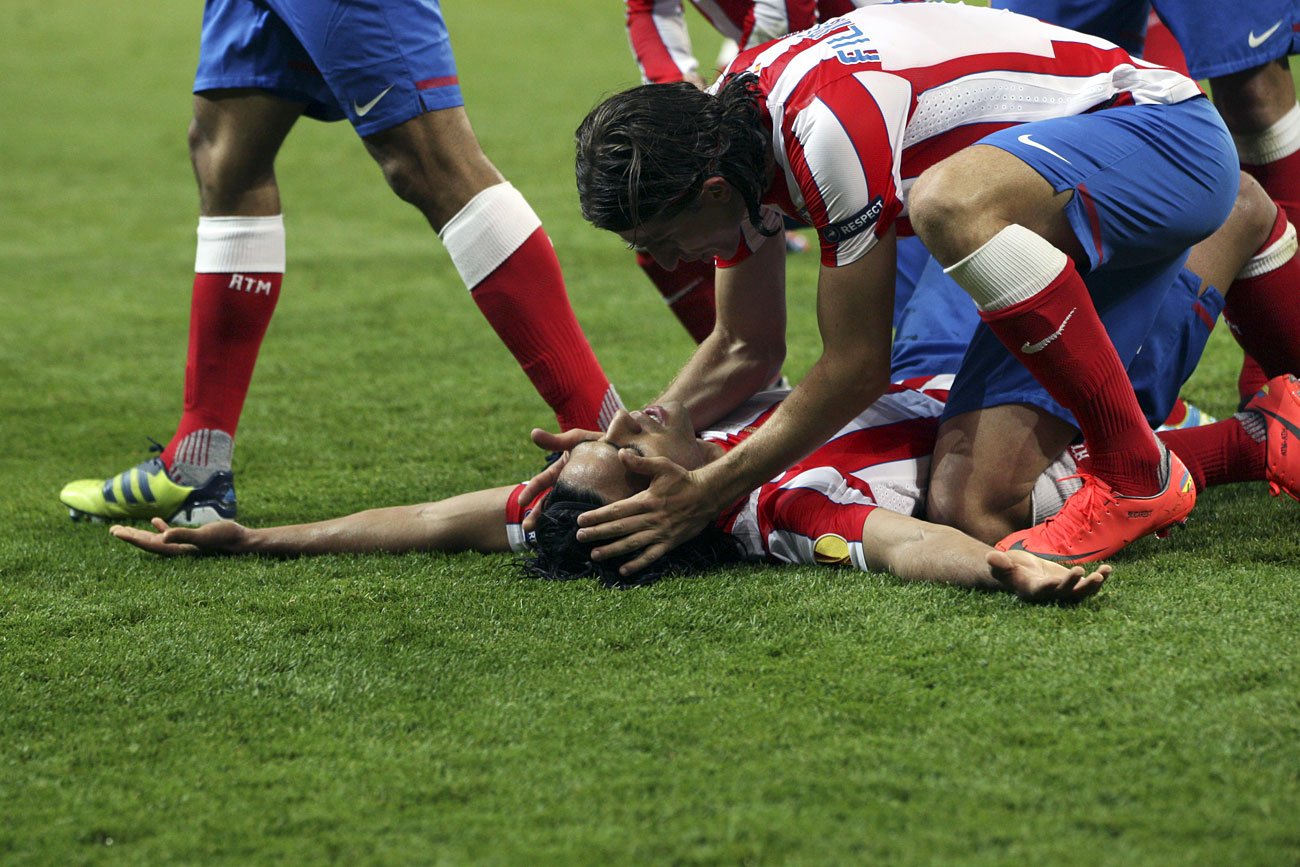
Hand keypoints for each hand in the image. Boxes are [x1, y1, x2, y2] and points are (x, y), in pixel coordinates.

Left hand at [109, 517, 249, 555]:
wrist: (241, 540)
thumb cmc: (224, 538)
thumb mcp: (204, 535)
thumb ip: (183, 536)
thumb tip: (163, 536)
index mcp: (177, 549)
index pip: (149, 544)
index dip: (132, 538)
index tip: (116, 532)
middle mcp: (177, 548)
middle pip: (148, 543)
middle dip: (131, 537)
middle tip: (113, 531)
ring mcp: (183, 544)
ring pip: (156, 539)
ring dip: (141, 534)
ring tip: (125, 530)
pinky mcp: (191, 538)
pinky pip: (171, 533)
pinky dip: (160, 528)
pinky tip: (154, 521)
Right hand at [518, 427, 602, 533]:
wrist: (627, 446)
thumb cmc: (599, 439)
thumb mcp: (578, 438)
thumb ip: (556, 440)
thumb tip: (532, 433)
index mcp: (561, 471)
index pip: (542, 482)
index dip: (531, 491)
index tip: (521, 502)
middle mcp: (570, 485)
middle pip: (550, 502)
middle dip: (537, 515)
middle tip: (527, 528)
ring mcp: (584, 495)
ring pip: (566, 513)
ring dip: (555, 525)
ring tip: (546, 538)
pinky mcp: (599, 504)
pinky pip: (589, 517)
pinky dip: (583, 527)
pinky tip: (578, 538)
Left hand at [575, 451, 724, 575]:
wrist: (708, 495)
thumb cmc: (683, 479)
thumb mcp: (663, 466)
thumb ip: (640, 463)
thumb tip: (622, 453)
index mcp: (647, 500)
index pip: (617, 510)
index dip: (598, 516)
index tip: (581, 520)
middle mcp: (651, 518)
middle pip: (620, 528)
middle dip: (598, 533)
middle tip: (579, 537)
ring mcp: (661, 533)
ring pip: (632, 544)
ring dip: (612, 550)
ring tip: (595, 554)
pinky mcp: (670, 543)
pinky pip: (651, 556)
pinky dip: (637, 564)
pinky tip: (623, 570)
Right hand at [987, 549, 1108, 602]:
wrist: (1020, 570)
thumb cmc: (1009, 567)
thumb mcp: (1001, 564)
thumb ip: (998, 562)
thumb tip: (990, 557)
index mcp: (1032, 590)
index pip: (1041, 590)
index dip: (1049, 587)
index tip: (1054, 580)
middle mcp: (1050, 594)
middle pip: (1064, 593)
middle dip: (1073, 584)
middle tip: (1080, 572)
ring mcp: (1064, 591)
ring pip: (1081, 593)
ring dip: (1092, 585)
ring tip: (1102, 574)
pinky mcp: (1074, 584)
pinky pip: (1089, 584)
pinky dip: (1100, 578)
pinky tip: (1109, 569)